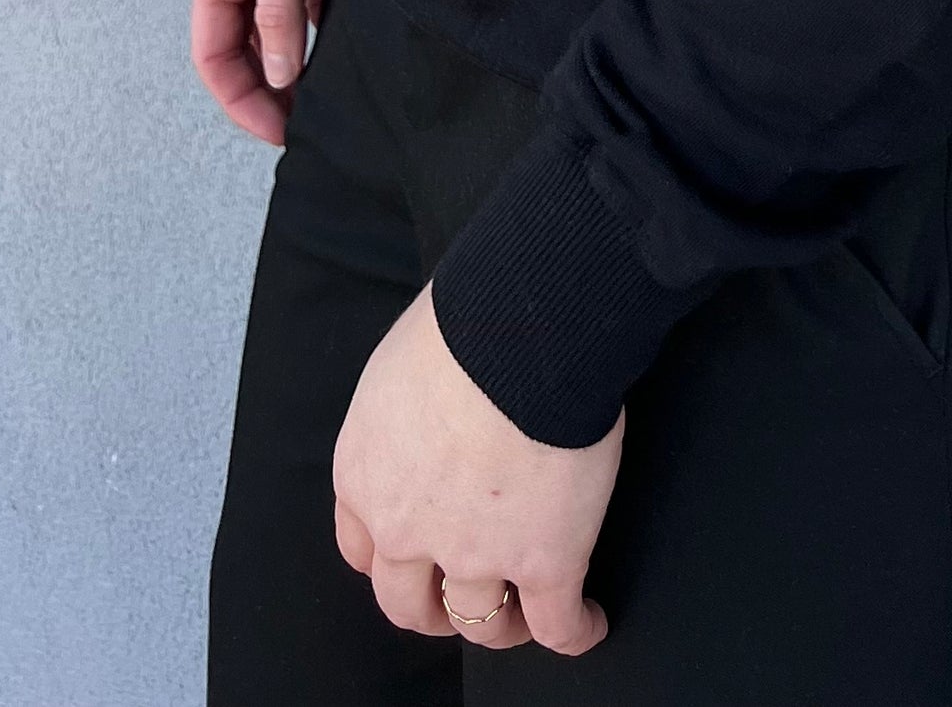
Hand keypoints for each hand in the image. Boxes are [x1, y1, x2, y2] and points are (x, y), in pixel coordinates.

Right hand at [191, 0, 344, 142]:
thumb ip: (279, 8)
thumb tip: (278, 75)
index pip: (213, 52)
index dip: (239, 97)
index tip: (277, 131)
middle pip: (241, 45)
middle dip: (265, 89)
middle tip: (304, 126)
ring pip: (275, 26)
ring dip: (292, 62)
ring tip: (322, 98)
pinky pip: (306, 0)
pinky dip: (317, 28)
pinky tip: (338, 48)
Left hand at [334, 284, 620, 654]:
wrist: (524, 330)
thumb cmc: (466, 321)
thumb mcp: (400, 365)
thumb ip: (404, 410)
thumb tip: (433, 402)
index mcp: (367, 475)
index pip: (362, 547)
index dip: (392, 559)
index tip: (413, 560)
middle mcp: (408, 529)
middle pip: (408, 602)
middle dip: (433, 610)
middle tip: (458, 604)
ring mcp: (477, 555)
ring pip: (480, 622)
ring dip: (501, 626)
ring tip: (526, 618)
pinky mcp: (546, 562)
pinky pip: (558, 625)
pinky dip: (575, 631)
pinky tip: (589, 622)